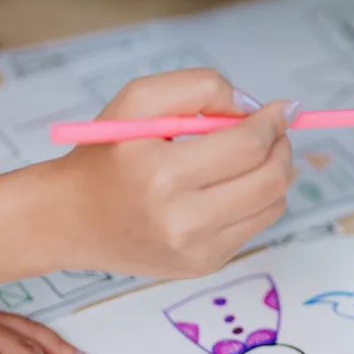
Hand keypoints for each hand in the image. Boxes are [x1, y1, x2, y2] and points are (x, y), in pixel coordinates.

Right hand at [45, 68, 295, 276]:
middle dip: (282, 148)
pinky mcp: (204, 265)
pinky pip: (256, 226)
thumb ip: (198, 88)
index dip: (272, 123)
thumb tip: (253, 106)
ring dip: (274, 174)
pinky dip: (255, 200)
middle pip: (270, 180)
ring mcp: (197, 250)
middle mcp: (183, 221)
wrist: (71, 219)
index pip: (248, 146)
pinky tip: (228, 187)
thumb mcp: (137, 100)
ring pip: (272, 205)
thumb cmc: (105, 155)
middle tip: (274, 132)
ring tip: (250, 157)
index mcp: (162, 175)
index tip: (280, 109)